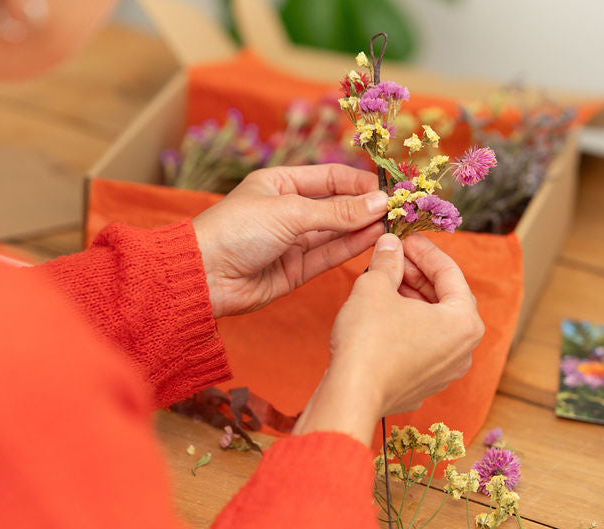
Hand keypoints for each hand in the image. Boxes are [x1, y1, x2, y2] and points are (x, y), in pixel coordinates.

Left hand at [192, 164, 388, 317]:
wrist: (203, 276)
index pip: (330, 178)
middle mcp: (288, 210)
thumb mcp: (290, 212)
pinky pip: (329, 255)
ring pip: (336, 232)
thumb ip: (337, 212)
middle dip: (367, 207)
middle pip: (337, 206)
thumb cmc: (236, 230)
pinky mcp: (295, 270)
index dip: (361, 182)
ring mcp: (292, 241)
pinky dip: (351, 248)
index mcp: (280, 183)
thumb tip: (379, 202)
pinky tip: (375, 238)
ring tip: (395, 224)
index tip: (390, 189)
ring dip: (364, 228)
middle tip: (400, 209)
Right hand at [294, 233, 484, 443]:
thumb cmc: (369, 342)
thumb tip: (390, 245)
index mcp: (464, 322)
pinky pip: (423, 347)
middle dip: (419, 275)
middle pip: (445, 299)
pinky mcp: (424, 386)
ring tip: (386, 282)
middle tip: (395, 257)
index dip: (424, 250)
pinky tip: (383, 315)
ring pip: (434, 324)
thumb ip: (388, 261)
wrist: (351, 395)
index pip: (450, 272)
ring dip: (413, 300)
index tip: (406, 237)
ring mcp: (445, 372)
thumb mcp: (375, 286)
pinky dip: (408, 327)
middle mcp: (464, 350)